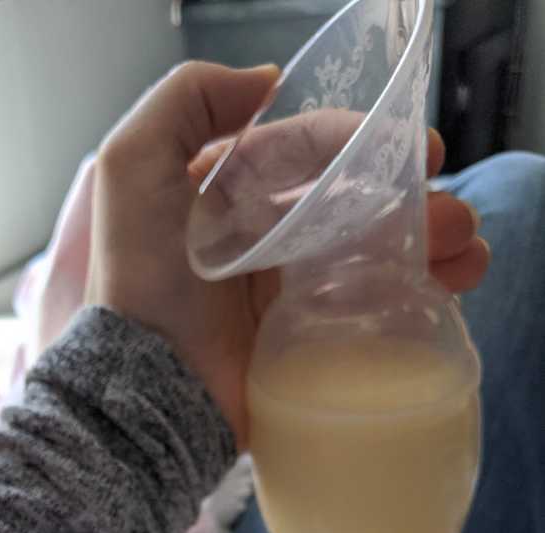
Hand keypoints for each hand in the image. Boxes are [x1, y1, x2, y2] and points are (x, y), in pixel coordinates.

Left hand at [86, 62, 489, 448]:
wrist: (150, 385)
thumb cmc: (140, 279)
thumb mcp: (133, 166)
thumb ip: (185, 100)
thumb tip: (265, 81)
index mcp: (232, 193)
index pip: (310, 151)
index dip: (367, 143)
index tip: (422, 152)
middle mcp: (263, 237)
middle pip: (354, 203)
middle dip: (413, 200)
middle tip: (449, 217)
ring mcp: (287, 293)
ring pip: (374, 254)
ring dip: (428, 245)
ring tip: (464, 255)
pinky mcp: (305, 343)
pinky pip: (370, 310)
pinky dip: (415, 297)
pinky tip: (446, 292)